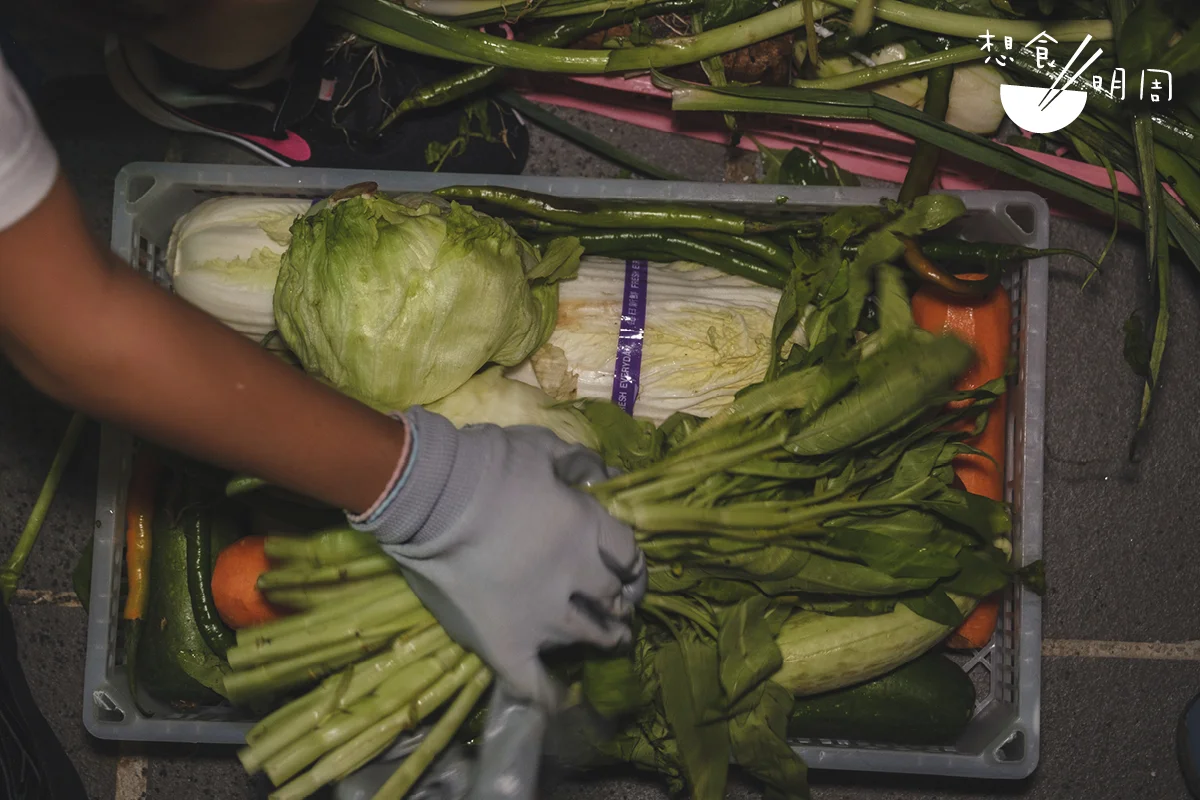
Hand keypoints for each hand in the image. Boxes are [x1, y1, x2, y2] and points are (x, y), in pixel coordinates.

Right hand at [350, 407, 646, 708]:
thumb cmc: (484, 463)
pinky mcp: (504, 645)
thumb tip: (607, 475)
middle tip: (618, 609)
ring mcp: (541, 617)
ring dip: (600, 638)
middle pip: (611, 599)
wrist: (426, 495)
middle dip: (618, 604)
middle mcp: (575, 578)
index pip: (629, 557)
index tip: (630, 573)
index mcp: (587, 530)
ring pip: (585, 636)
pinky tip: (560, 701)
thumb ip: (579, 464)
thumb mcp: (542, 448)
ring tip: (606, 640)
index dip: (633, 566)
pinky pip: (533, 684)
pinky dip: (550, 695)